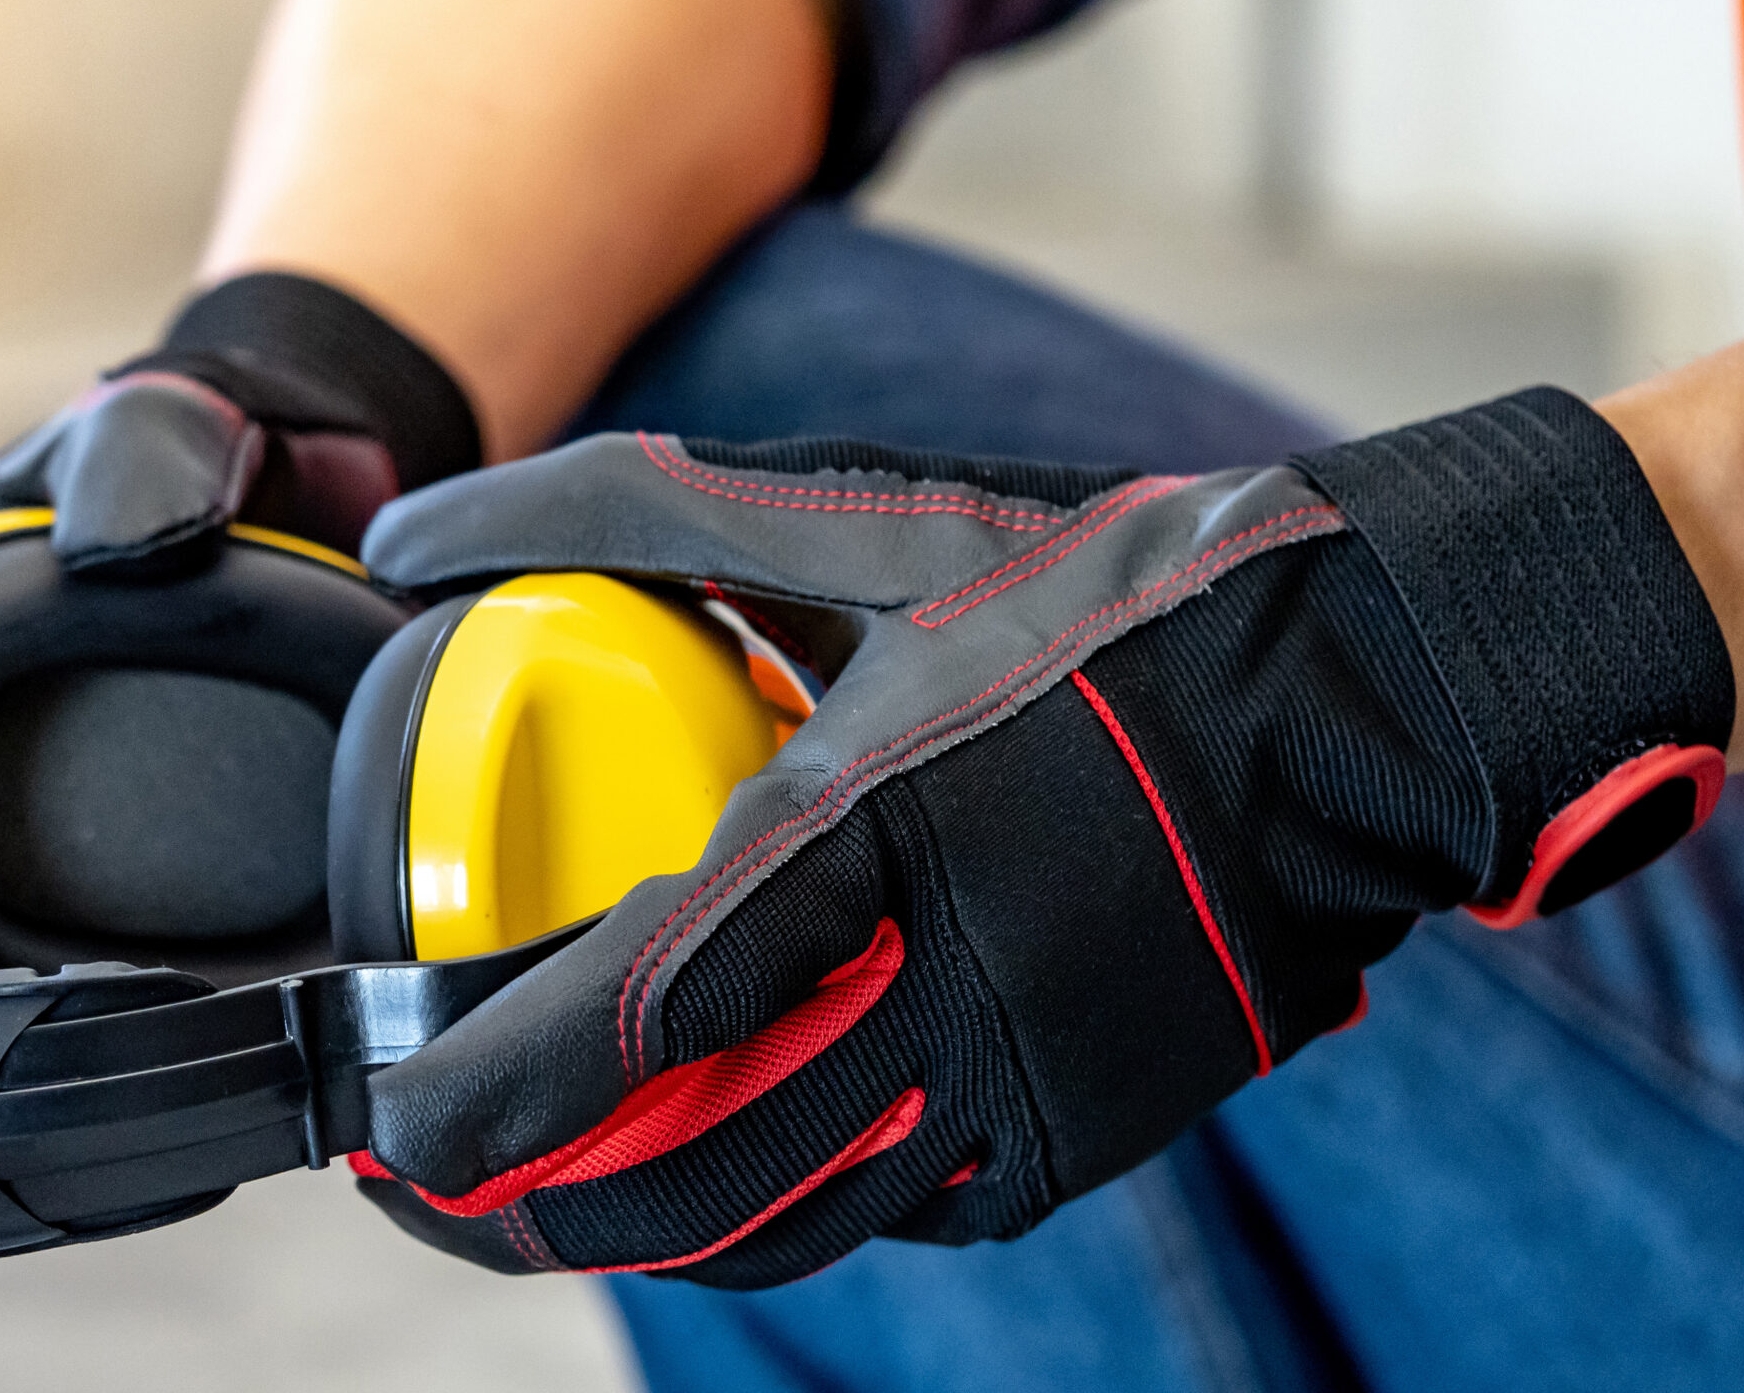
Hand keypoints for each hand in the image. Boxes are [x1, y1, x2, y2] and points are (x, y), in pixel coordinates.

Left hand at [347, 387, 1734, 1286]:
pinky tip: (737, 1170)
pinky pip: (908, 1206)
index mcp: (870, 824)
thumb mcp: (847, 514)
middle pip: (696, 1165)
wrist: (1352, 690)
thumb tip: (410, 535)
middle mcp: (948, 978)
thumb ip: (616, 511)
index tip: (390, 1125)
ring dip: (649, 1232)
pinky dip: (804, 1202)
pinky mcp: (1088, 1127)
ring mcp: (1028, 1075)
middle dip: (535, 1211)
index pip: (639, 1007)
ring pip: (794, 1218)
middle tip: (437, 1199)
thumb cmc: (1088, 586)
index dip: (493, 1094)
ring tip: (545, 1212)